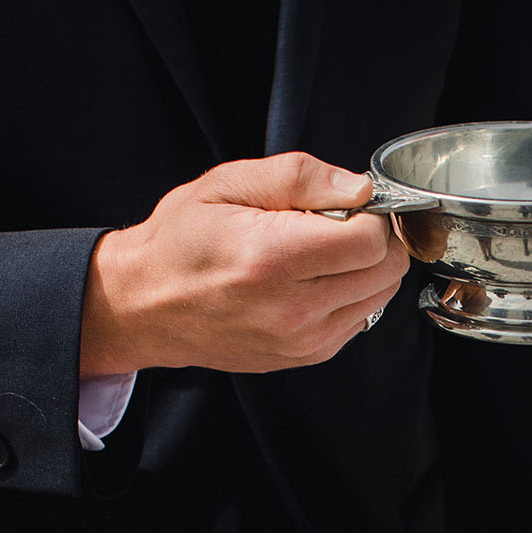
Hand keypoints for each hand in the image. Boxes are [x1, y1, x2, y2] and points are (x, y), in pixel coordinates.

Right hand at [80, 153, 408, 376]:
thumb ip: (300, 177)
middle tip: (335, 225)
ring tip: (318, 253)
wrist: (145, 305)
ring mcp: (303, 340)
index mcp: (272, 258)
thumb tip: (359, 188)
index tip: (344, 205)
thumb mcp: (228, 184)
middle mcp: (293, 308)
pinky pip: (361, 318)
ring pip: (381, 296)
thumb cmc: (180, 243)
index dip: (368, 213)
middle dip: (374, 239)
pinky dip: (351, 295)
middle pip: (386, 270)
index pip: (371, 239)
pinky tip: (311, 280)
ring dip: (365, 269)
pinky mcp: (308, 355)